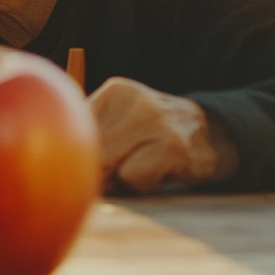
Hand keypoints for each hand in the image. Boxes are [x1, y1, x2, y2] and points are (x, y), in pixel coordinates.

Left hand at [89, 76, 238, 193]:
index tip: (82, 163)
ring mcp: (154, 121)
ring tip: (138, 168)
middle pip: (90, 145)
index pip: (76, 123)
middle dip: (96, 169)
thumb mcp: (124, 118)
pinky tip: (158, 173)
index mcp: (115, 90)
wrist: (215, 135)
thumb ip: (94, 130)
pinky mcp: (172, 146)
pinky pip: (133, 177)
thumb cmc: (157, 134)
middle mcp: (133, 100)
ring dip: (118, 178)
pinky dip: (140, 184)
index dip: (78, 150)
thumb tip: (60, 161)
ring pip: (107, 164)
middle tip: (113, 174)